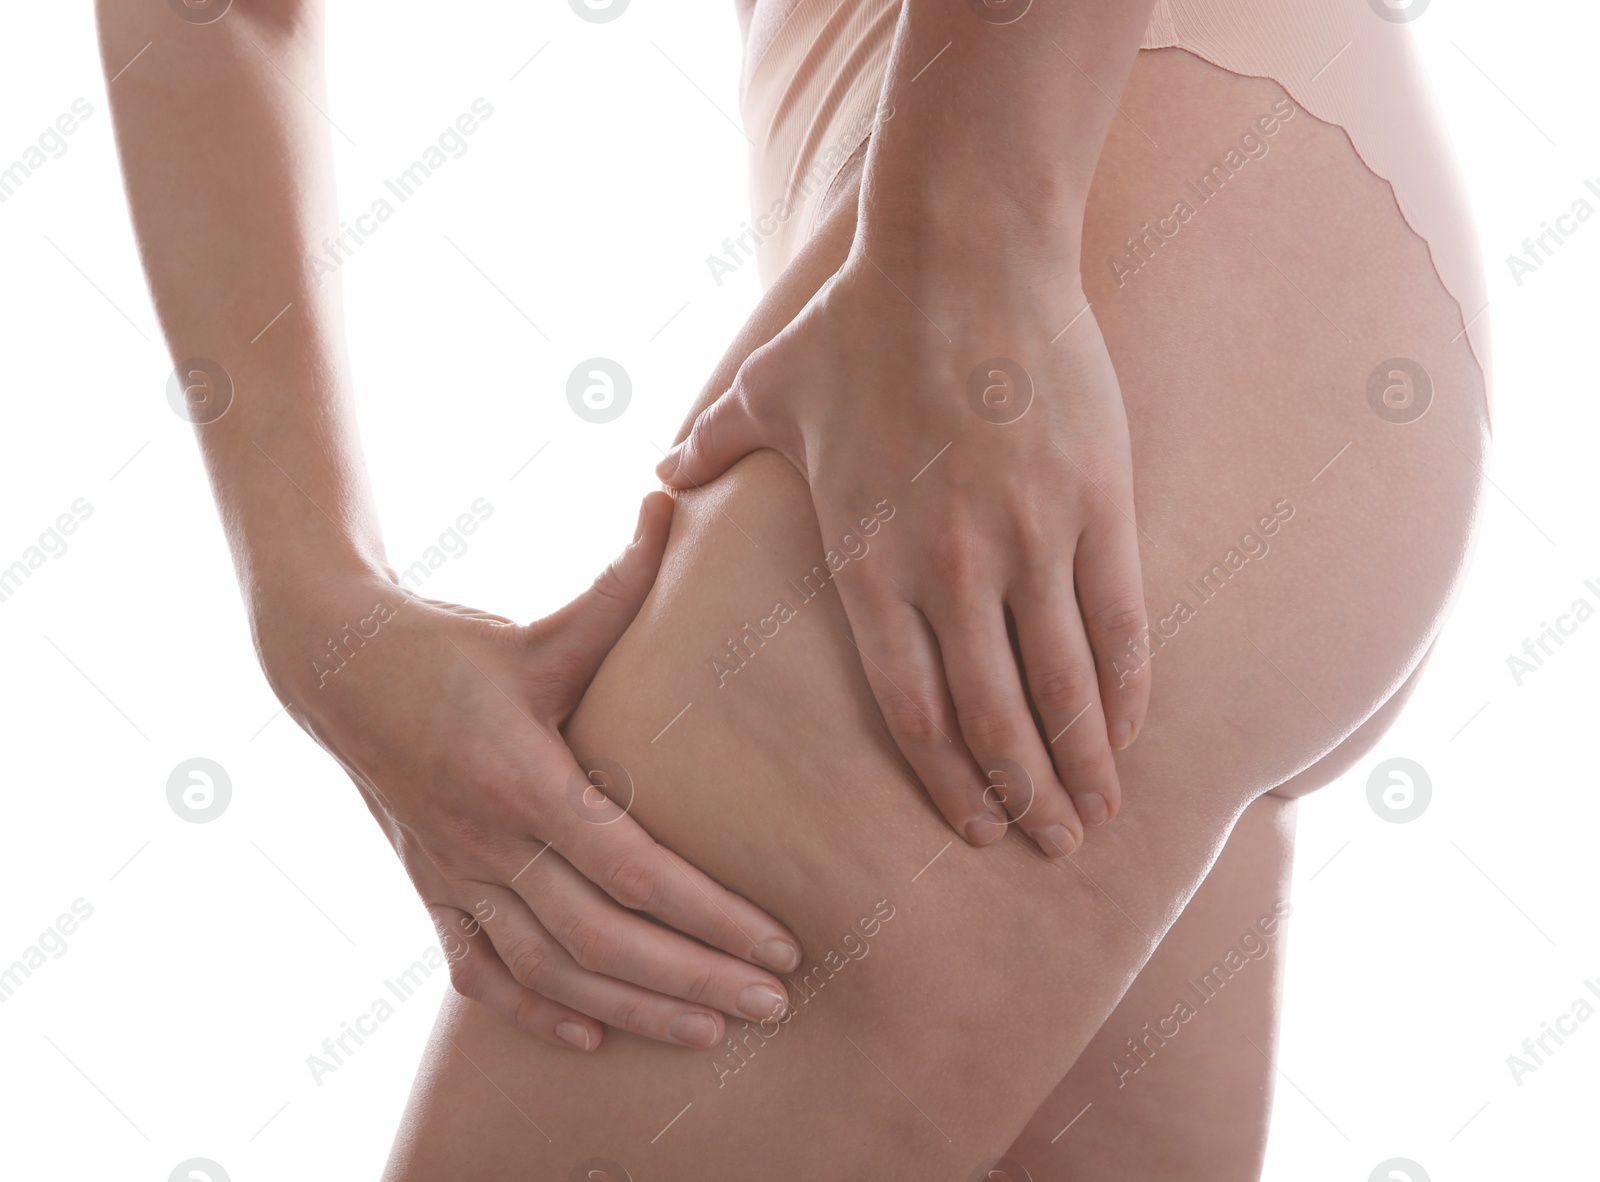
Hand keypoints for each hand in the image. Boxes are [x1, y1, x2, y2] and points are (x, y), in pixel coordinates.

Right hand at [254, 493, 800, 1050]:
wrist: (335, 667)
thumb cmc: (455, 644)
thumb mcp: (541, 623)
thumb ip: (618, 580)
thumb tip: (672, 500)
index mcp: (523, 776)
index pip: (636, 869)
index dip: (714, 915)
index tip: (782, 942)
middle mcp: (488, 840)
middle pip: (603, 939)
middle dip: (696, 979)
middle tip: (774, 1004)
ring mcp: (454, 874)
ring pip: (550, 971)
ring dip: (634, 1009)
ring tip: (711, 1032)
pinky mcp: (432, 888)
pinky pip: (481, 973)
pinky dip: (535, 1012)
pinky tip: (590, 1037)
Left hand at [655, 254, 1149, 857]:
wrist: (961, 251)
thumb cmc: (857, 323)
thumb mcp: (766, 391)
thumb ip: (711, 449)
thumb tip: (657, 470)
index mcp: (867, 562)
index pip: (909, 707)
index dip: (944, 779)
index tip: (969, 827)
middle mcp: (949, 570)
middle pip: (991, 718)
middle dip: (1019, 797)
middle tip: (1043, 848)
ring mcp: (1030, 540)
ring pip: (1063, 685)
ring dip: (1083, 762)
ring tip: (1097, 817)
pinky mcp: (1095, 503)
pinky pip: (1118, 619)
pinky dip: (1128, 686)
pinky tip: (1135, 729)